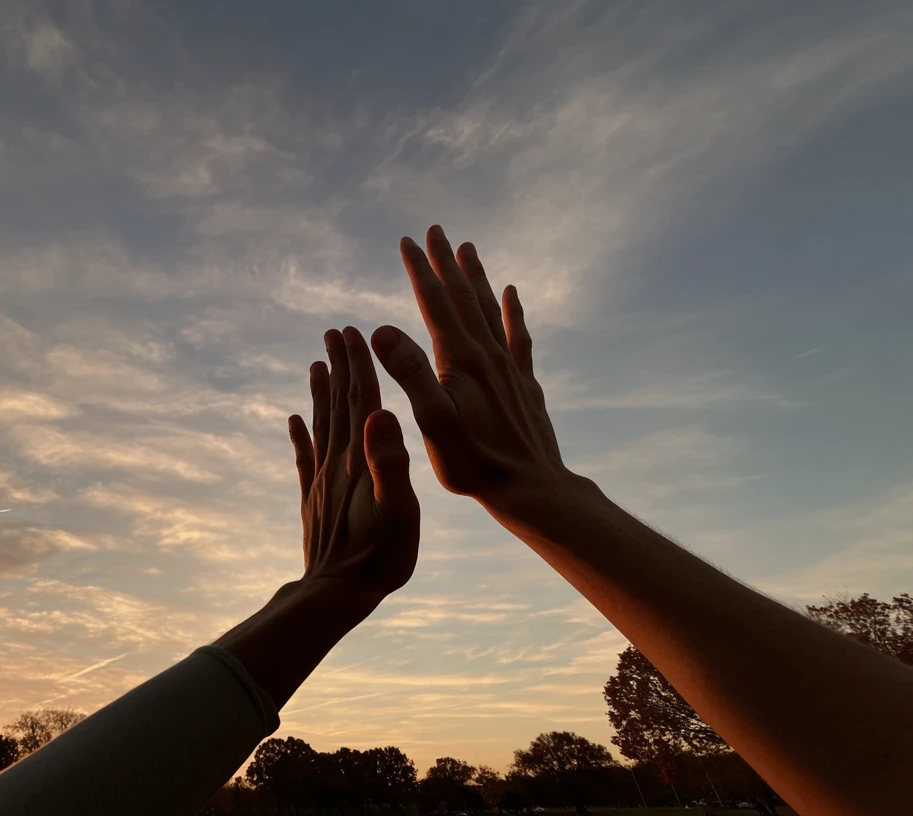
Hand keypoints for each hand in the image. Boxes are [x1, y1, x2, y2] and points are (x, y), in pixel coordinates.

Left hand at [288, 327, 420, 607]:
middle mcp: (338, 462)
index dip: (359, 365)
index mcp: (361, 459)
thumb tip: (382, 412)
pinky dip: (298, 435)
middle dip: (339, 366)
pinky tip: (292, 420)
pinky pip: (303, 457)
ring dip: (319, 392)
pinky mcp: (312, 498)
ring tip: (315, 363)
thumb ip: (390, 462)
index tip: (353, 331)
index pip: (362, 400)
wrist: (338, 592)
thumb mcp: (399, 511)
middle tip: (332, 332)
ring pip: (320, 423)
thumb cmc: (380, 556)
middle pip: (338, 403)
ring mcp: (321, 479)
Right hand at [370, 225, 572, 509]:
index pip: (436, 304)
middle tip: (434, 230)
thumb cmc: (474, 462)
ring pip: (490, 309)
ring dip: (476, 277)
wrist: (531, 488)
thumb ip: (409, 372)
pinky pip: (517, 336)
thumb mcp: (432, 421)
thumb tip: (381, 329)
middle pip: (464, 297)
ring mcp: (509, 367)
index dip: (420, 271)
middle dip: (445, 263)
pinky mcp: (523, 383)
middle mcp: (487, 355)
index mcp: (460, 360)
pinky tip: (512, 294)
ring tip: (467, 248)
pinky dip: (512, 310)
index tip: (407, 241)